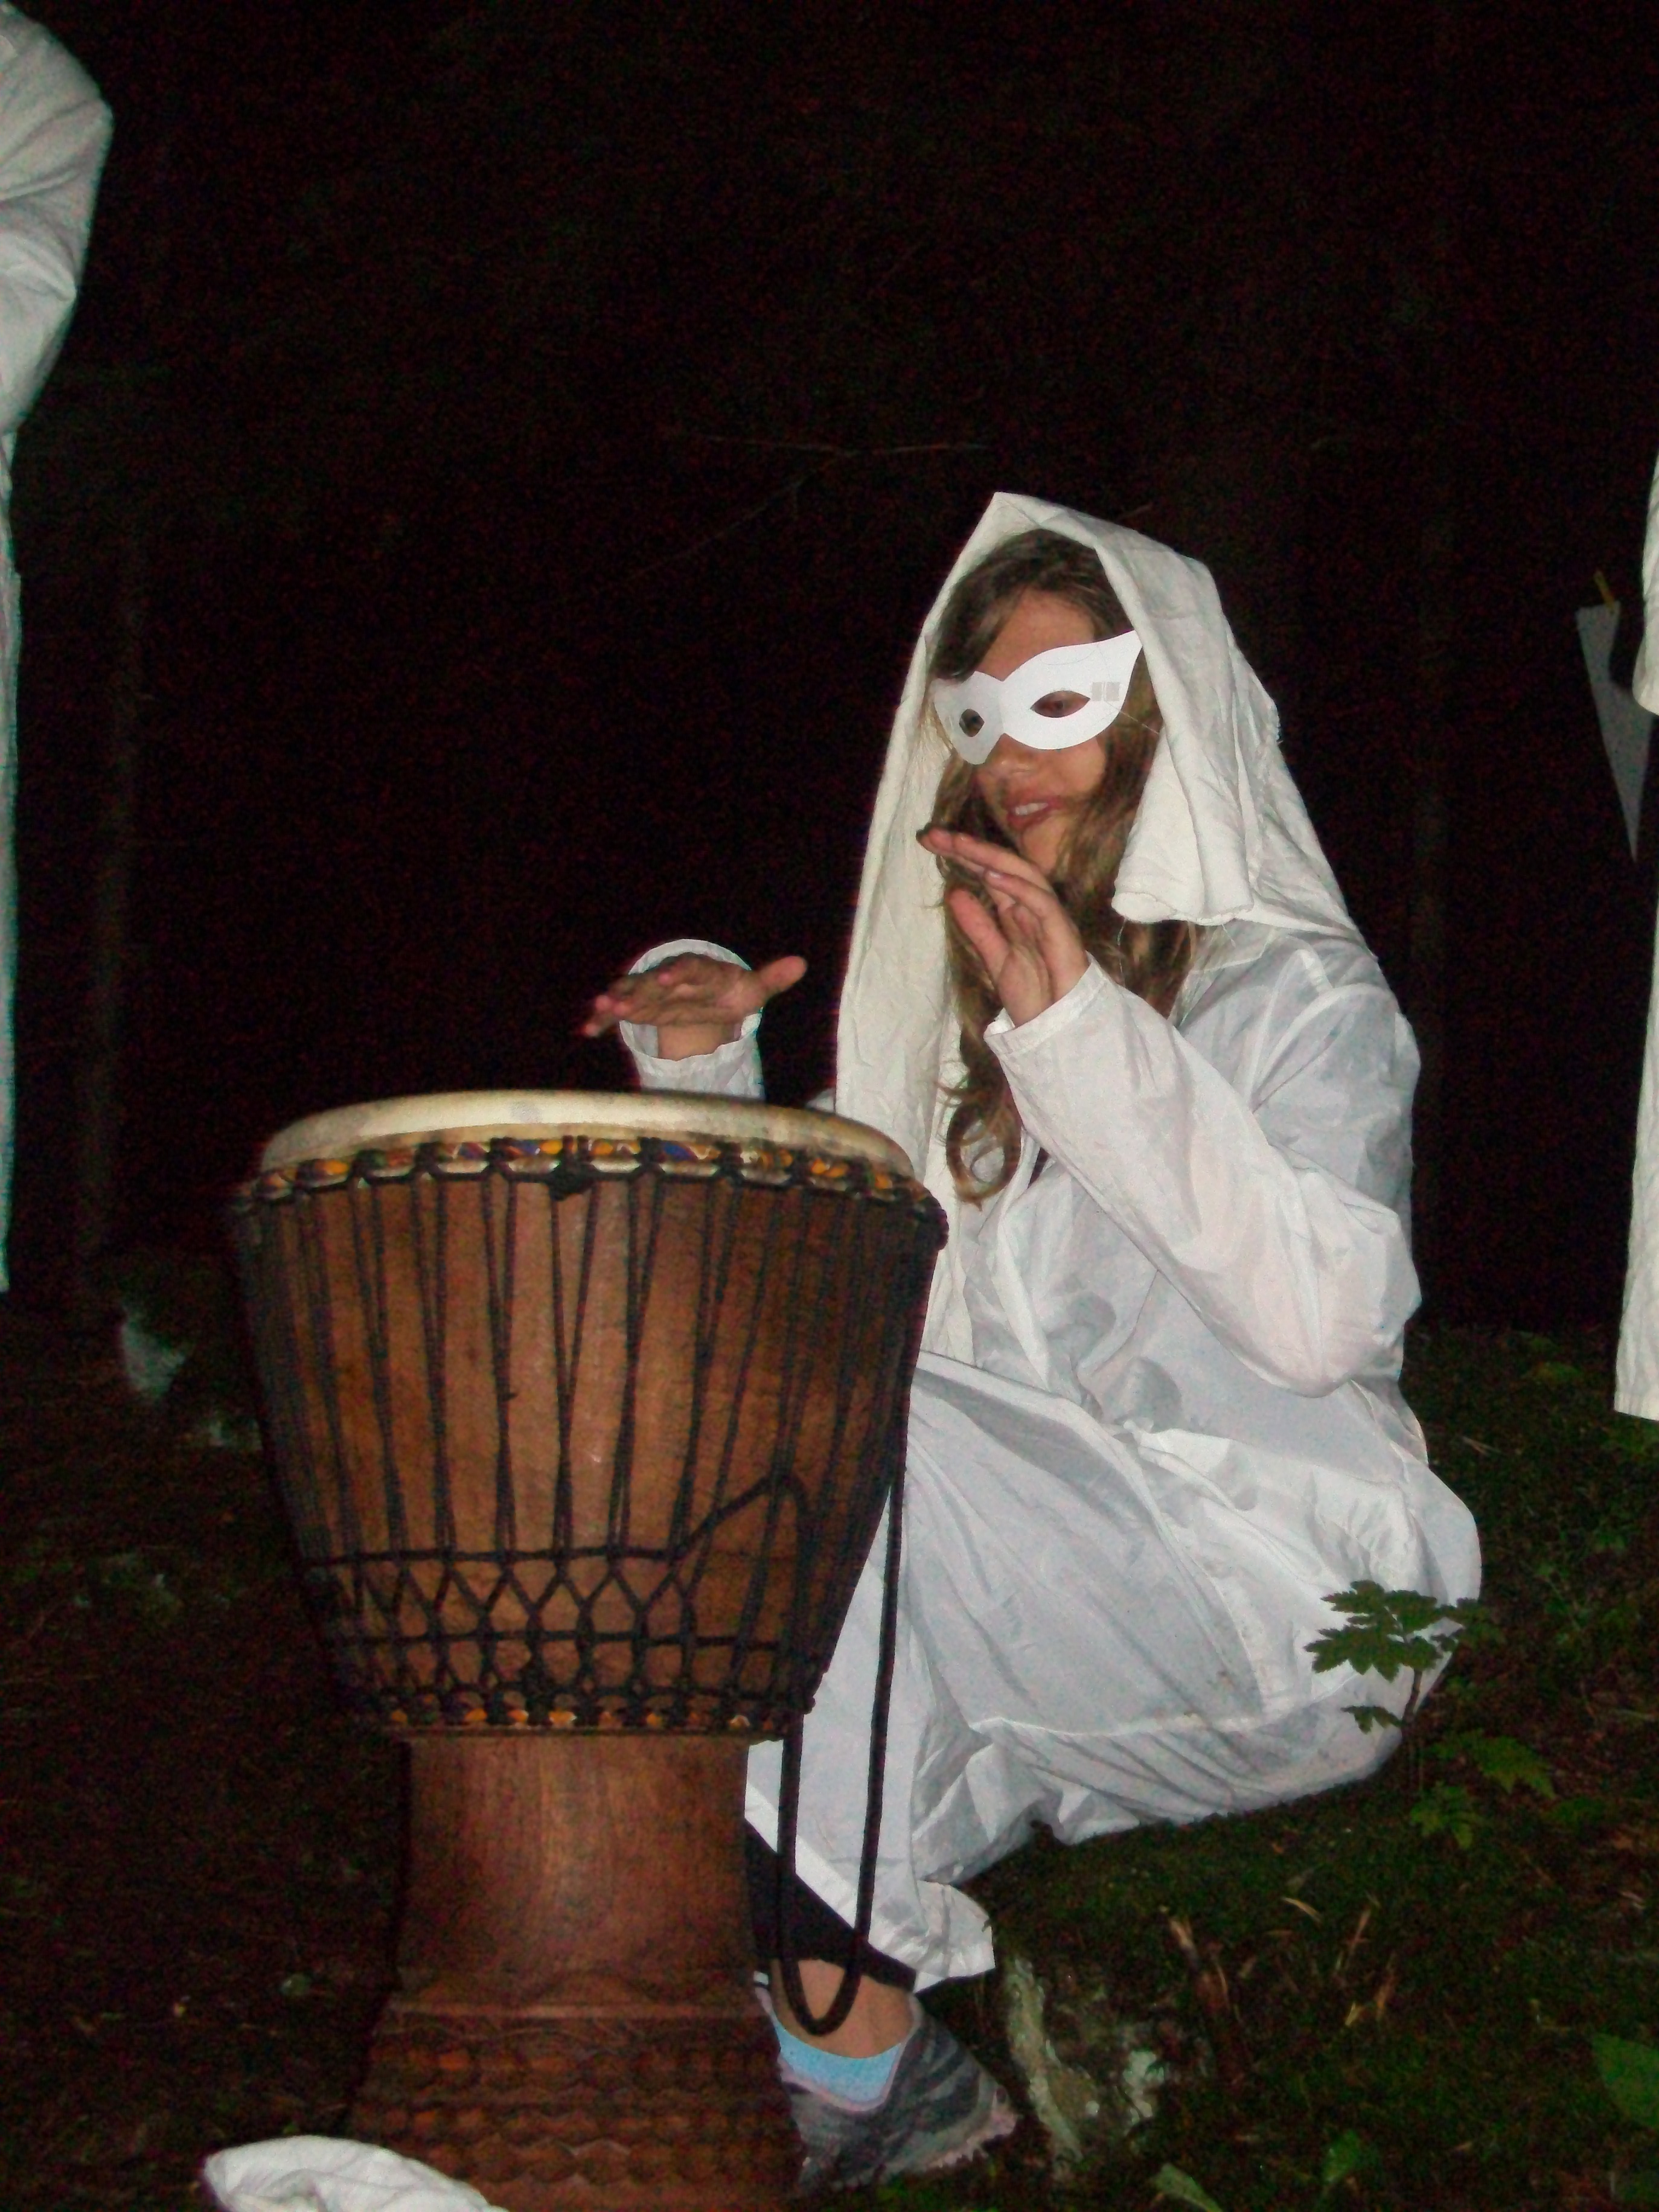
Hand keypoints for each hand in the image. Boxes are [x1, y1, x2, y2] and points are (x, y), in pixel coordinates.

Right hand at [582, 952, 805, 1060]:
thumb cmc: (731, 990)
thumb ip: (772, 979)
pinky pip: (619, 1013)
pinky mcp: (641, 1007)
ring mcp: (653, 992)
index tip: (670, 977)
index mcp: (700, 970)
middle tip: (619, 1000)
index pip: (690, 968)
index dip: (680, 972)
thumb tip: (802, 963)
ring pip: (631, 994)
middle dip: (637, 990)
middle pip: (653, 982)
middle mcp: (671, 977)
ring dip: (616, 1001)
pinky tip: (587, 1030)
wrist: (709, 993)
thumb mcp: (752, 989)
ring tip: (600, 1009)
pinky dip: (603, 1020)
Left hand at [919, 828, 1087, 1024]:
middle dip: (969, 848)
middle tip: (935, 834)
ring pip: (1023, 875)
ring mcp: (1049, 917)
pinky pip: (1041, 902)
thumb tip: (955, 894)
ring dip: (990, 858)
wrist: (1060, 1028)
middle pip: (1002, 867)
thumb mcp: (993, 959)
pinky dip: (1017, 888)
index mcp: (1016, 912)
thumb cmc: (1034, 997)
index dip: (961, 856)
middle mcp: (1032, 908)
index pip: (988, 875)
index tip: (930, 842)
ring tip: (959, 844)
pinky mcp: (1062, 932)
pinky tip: (992, 876)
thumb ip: (978, 927)